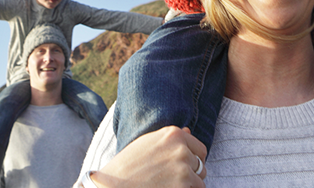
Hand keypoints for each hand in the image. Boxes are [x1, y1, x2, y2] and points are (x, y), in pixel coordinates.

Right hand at [90, 126, 206, 187]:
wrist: (113, 186)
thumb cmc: (127, 167)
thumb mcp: (146, 144)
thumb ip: (169, 138)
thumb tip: (189, 131)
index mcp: (172, 134)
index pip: (199, 149)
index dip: (192, 160)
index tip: (181, 168)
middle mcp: (181, 148)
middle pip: (201, 165)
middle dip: (191, 174)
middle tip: (171, 180)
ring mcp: (183, 167)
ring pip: (199, 180)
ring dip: (188, 186)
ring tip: (167, 185)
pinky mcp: (183, 185)